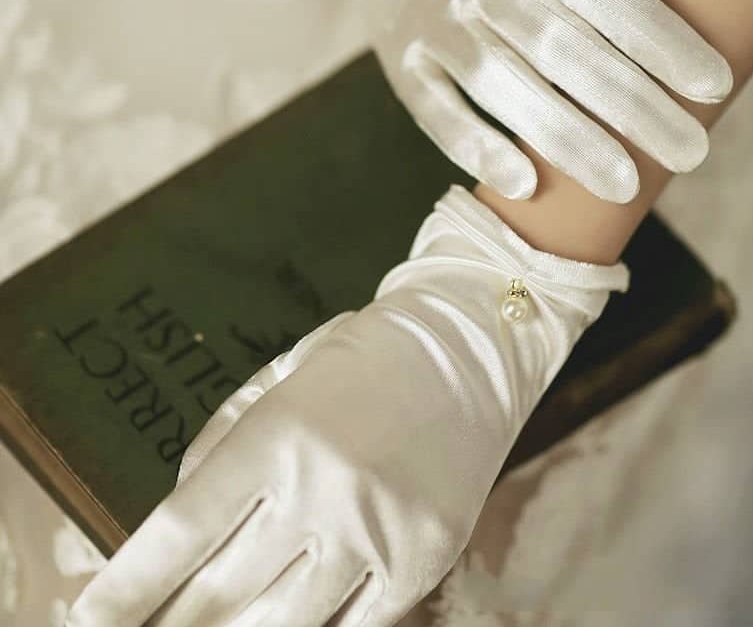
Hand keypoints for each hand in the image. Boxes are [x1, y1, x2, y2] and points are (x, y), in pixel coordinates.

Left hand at [65, 185, 626, 625]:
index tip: (92, 618)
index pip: (179, 532)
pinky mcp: (424, 557)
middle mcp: (322, 487)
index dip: (126, 589)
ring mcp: (377, 529)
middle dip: (171, 624)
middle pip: (220, 593)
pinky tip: (287, 626)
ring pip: (283, 625)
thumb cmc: (364, 357)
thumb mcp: (281, 378)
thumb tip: (181, 516)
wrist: (466, 349)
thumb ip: (223, 445)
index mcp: (277, 434)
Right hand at [291, 0, 732, 200]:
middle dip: (630, 105)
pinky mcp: (400, 62)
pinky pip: (436, 110)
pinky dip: (476, 147)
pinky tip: (525, 184)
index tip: (710, 86)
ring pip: (501, 85)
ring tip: (623, 186)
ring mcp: (430, 20)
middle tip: (688, 152)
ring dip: (566, 139)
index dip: (657, 38)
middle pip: (560, 46)